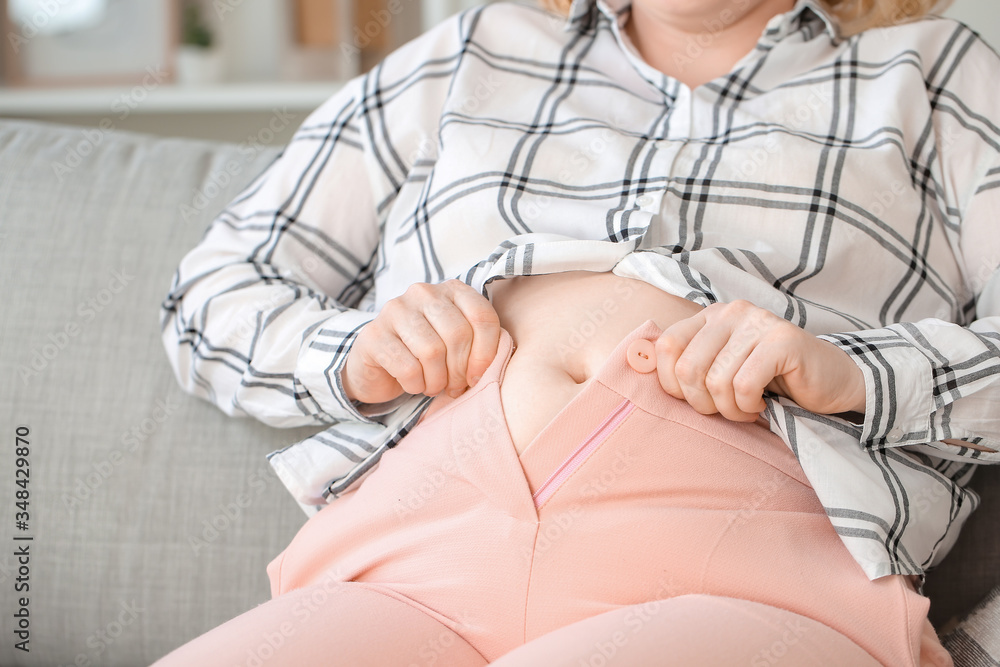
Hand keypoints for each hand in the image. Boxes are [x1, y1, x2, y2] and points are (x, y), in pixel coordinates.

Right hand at [342, 279, 500, 404]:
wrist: (378, 366)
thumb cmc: (426, 356)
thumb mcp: (458, 345)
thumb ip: (480, 345)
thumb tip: (494, 367)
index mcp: (451, 290)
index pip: (482, 317)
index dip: (486, 353)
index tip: (478, 376)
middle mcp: (423, 292)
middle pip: (458, 334)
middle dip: (460, 370)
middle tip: (455, 386)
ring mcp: (395, 310)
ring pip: (432, 352)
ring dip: (437, 380)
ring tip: (433, 385)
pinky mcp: (374, 335)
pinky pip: (408, 367)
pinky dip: (416, 385)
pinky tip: (414, 384)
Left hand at [652, 300, 865, 421]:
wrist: (829, 381)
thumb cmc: (769, 381)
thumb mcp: (722, 369)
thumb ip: (690, 364)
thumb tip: (640, 367)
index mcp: (710, 316)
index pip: (666, 347)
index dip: (673, 384)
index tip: (697, 399)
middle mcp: (731, 312)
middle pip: (688, 368)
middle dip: (703, 403)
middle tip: (726, 411)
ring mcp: (758, 322)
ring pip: (716, 381)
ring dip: (729, 410)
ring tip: (747, 409)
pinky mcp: (783, 340)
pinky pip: (744, 386)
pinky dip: (749, 407)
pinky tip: (762, 405)